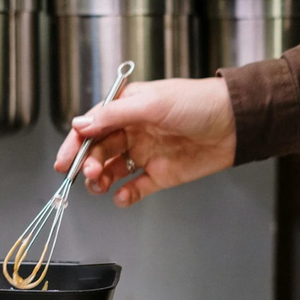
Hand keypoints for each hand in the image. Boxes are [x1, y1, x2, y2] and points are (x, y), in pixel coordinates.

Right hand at [55, 77, 236, 206]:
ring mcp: (146, 153)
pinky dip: (126, 195)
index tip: (64, 161)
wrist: (235, 123)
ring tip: (101, 186)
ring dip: (102, 180)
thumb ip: (115, 115)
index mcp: (128, 107)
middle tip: (88, 174)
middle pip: (99, 150)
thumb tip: (81, 124)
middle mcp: (133, 130)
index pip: (92, 125)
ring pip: (113, 170)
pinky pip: (136, 188)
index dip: (75, 143)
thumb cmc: (198, 103)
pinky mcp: (161, 174)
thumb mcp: (153, 103)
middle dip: (88, 163)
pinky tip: (122, 197)